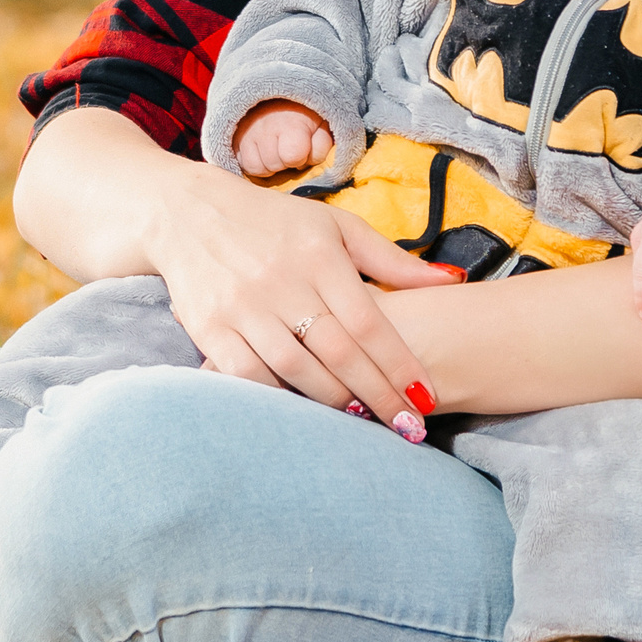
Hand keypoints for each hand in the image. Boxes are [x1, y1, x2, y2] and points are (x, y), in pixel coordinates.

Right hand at [150, 158, 461, 424]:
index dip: (400, 365)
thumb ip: (391, 259)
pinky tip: (303, 412)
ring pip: (296, 370)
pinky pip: (248, 375)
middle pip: (339, 353)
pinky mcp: (208, 327)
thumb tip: (453, 280)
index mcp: (318, 255)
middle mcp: (281, 281)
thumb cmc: (275, 222)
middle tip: (408, 428)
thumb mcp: (336, 227)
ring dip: (334, 402)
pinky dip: (278, 398)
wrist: (188, 213)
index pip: (369, 322)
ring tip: (364, 420)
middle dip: (378, 396)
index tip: (425, 398)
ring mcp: (241, 306)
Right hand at [234, 101, 333, 177]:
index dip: (301, 157)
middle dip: (284, 161)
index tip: (303, 147)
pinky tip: (263, 153)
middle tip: (288, 147)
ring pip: (256, 168)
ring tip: (275, 150)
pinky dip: (254, 163)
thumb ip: (321, 144)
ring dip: (268, 164)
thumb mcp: (322, 124)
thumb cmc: (304, 111)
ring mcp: (247, 133)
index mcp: (291, 124)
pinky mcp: (234, 138)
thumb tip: (308, 162)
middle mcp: (265, 128)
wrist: (278, 90)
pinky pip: (242, 165)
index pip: (293, 156)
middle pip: (274, 165)